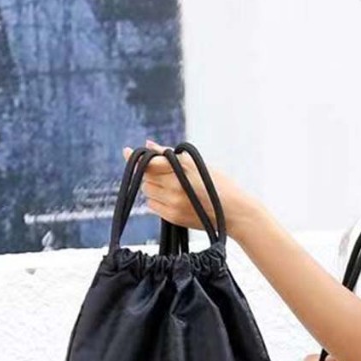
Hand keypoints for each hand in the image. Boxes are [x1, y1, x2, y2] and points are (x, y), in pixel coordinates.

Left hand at [121, 139, 247, 233]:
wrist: (235, 213)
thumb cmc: (219, 185)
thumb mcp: (199, 165)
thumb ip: (171, 155)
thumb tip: (148, 144)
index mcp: (184, 168)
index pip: (151, 162)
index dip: (137, 157)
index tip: (126, 151)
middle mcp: (176, 185)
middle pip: (146, 177)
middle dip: (151, 174)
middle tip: (166, 175)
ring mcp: (174, 202)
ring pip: (148, 190)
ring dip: (153, 187)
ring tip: (172, 188)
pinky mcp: (173, 216)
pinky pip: (152, 205)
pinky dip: (157, 200)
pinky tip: (173, 199)